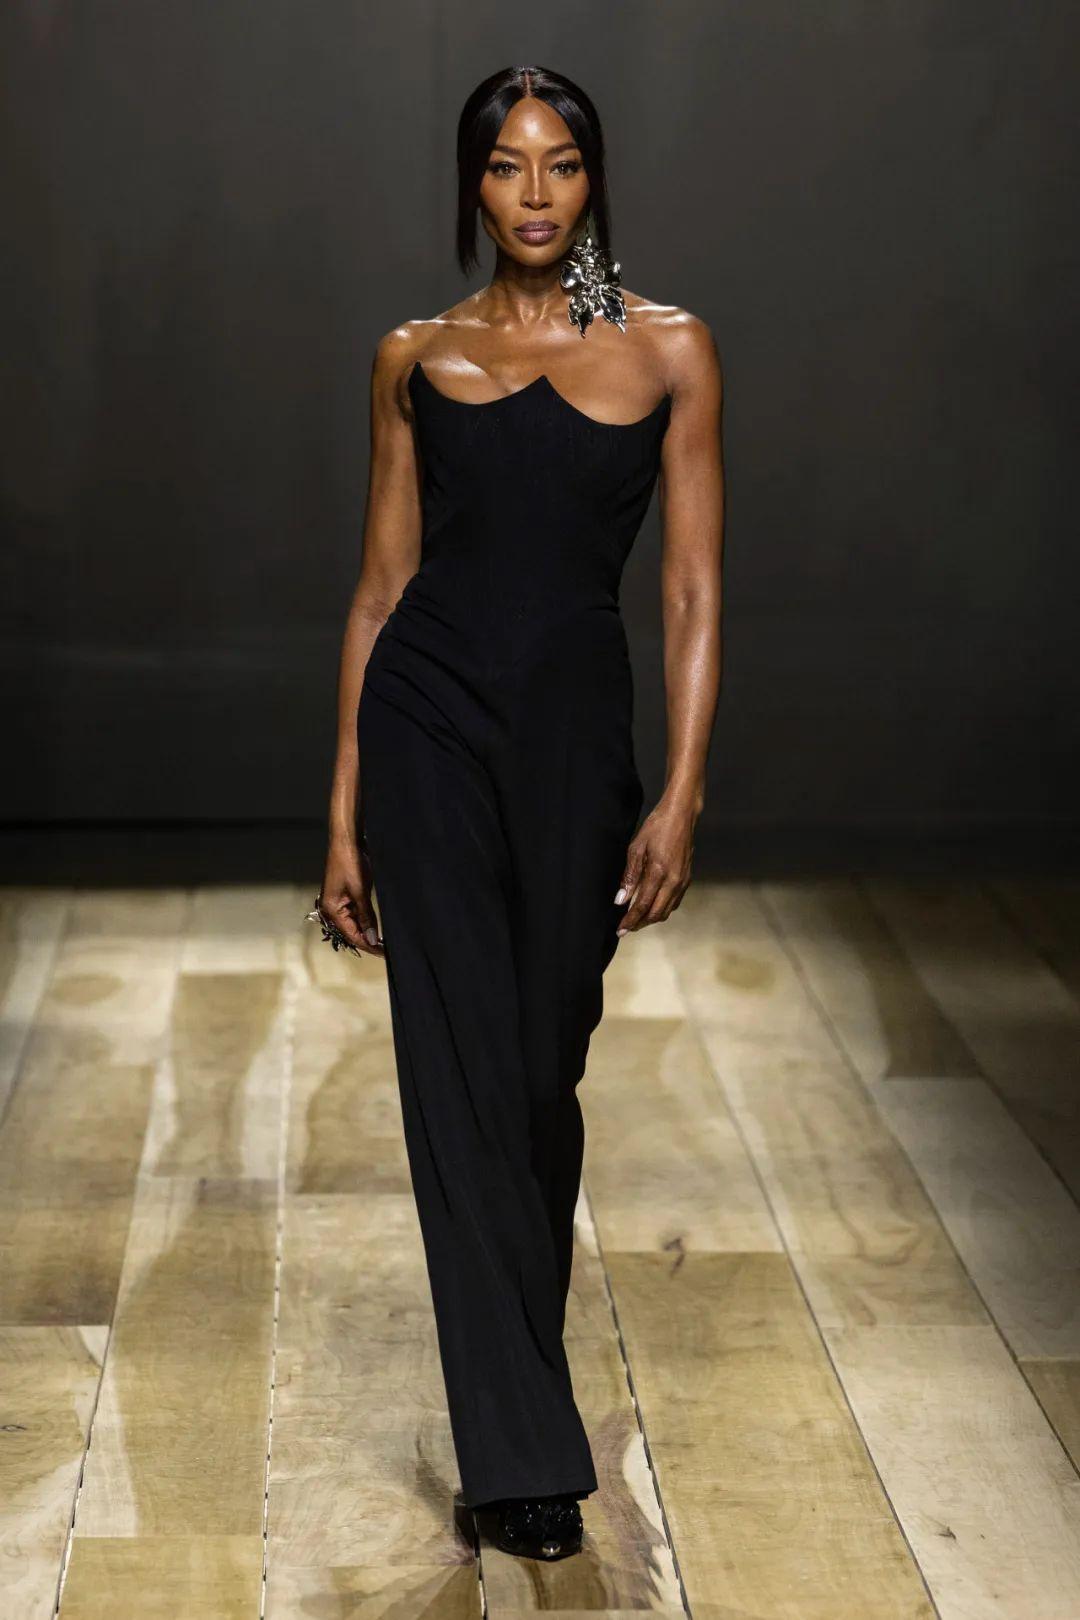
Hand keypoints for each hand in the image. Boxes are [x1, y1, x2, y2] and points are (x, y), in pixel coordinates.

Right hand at [319, 837, 383, 956]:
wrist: (347, 841)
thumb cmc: (350, 863)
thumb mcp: (361, 892)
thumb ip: (366, 917)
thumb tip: (372, 939)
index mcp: (331, 910)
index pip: (352, 935)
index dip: (368, 946)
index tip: (383, 953)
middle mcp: (332, 910)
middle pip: (352, 932)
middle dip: (369, 941)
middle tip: (387, 950)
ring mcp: (338, 903)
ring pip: (355, 924)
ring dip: (368, 932)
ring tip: (385, 942)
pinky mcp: (346, 896)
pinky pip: (356, 914)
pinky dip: (367, 921)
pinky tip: (377, 927)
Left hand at [613, 796, 697, 935]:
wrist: (681, 815)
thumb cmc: (656, 827)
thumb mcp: (636, 848)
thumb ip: (630, 876)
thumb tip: (621, 899)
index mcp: (658, 872)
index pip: (642, 905)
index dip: (630, 920)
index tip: (620, 930)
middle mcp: (674, 881)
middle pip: (656, 913)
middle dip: (640, 924)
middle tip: (626, 927)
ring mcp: (683, 881)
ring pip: (667, 910)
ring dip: (651, 918)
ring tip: (636, 919)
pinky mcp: (687, 878)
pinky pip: (674, 902)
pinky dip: (662, 909)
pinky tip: (652, 905)